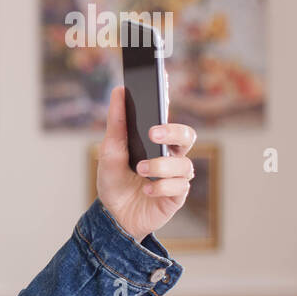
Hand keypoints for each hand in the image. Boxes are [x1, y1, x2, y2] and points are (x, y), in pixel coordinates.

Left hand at [96, 85, 196, 242]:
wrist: (113, 217)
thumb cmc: (114, 182)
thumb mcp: (109, 153)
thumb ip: (116, 125)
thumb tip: (119, 91)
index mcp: (154, 140)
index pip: (165, 113)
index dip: (166, 94)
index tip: (161, 77)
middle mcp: (170, 155)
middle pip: (187, 135)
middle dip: (173, 131)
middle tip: (153, 133)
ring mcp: (176, 175)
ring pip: (184, 164)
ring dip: (160, 165)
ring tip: (140, 169)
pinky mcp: (177, 195)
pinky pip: (179, 187)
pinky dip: (162, 187)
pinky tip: (147, 189)